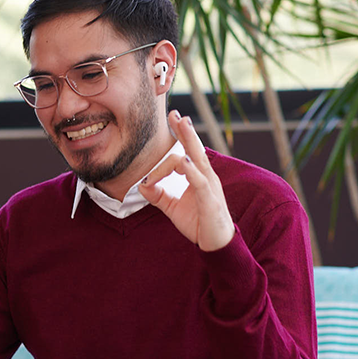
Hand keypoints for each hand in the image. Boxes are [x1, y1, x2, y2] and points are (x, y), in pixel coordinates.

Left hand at [138, 110, 234, 250]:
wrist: (216, 244)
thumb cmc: (198, 223)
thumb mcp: (173, 207)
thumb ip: (158, 195)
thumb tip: (140, 185)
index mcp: (199, 176)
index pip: (187, 153)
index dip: (177, 141)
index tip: (165, 137)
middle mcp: (206, 177)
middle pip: (195, 148)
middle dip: (185, 130)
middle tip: (176, 114)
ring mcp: (210, 187)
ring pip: (198, 159)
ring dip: (189, 141)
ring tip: (183, 125)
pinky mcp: (210, 200)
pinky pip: (200, 182)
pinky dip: (191, 171)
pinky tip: (184, 162)